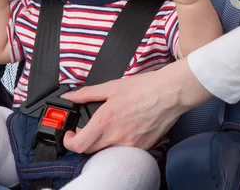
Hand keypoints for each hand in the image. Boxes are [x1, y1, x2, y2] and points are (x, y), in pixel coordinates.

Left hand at [62, 58, 211, 153]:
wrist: (169, 93)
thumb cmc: (143, 88)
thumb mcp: (112, 86)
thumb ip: (87, 93)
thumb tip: (70, 96)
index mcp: (105, 121)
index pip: (78, 144)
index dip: (69, 141)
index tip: (71, 134)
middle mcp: (116, 137)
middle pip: (90, 151)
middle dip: (84, 141)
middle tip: (88, 129)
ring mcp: (129, 146)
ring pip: (107, 153)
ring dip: (102, 144)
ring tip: (108, 128)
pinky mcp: (142, 149)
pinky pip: (124, 153)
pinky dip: (119, 144)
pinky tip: (125, 130)